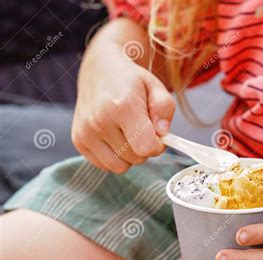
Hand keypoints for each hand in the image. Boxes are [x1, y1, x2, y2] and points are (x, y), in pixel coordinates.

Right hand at [72, 40, 174, 172]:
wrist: (99, 71)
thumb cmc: (131, 82)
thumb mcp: (156, 87)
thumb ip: (165, 110)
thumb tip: (162, 134)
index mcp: (122, 106)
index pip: (146, 147)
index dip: (158, 145)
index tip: (157, 134)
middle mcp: (100, 121)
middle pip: (136, 158)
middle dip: (144, 147)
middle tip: (141, 127)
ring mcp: (86, 133)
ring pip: (120, 166)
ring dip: (129, 155)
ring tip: (128, 132)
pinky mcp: (78, 141)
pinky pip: (106, 165)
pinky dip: (115, 156)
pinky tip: (115, 136)